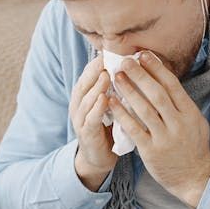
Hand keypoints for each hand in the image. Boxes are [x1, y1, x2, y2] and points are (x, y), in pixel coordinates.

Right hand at [69, 54, 116, 190]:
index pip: (89, 75)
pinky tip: (104, 100)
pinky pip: (91, 119)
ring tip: (106, 75)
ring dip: (96, 87)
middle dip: (95, 71)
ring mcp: (80, 120)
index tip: (111, 51)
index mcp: (85, 96)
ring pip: (86, 100)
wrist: (99, 157)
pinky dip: (96, 108)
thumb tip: (130, 65)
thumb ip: (116, 88)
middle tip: (107, 58)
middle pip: (84, 83)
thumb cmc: (109, 127)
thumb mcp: (112, 104)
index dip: (98, 62)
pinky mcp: (86, 134)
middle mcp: (79, 106)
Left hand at [107, 50, 209, 207]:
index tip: (143, 54)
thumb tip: (165, 80)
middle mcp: (179, 123)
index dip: (157, 68)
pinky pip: (134, 129)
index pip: (172, 85)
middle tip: (125, 61)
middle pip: (157, 93)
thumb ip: (182, 104)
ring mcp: (165, 137)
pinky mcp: (151, 151)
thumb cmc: (193, 148)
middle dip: (140, 75)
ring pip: (144, 109)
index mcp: (190, 113)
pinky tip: (111, 102)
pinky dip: (122, 114)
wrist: (195, 179)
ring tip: (116, 76)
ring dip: (128, 90)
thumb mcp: (196, 122)